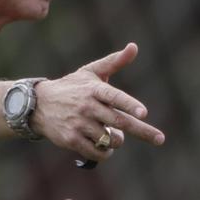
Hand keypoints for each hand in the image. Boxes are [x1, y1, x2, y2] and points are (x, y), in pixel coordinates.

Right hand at [31, 42, 165, 161]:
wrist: (38, 105)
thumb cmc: (72, 87)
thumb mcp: (91, 72)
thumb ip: (114, 61)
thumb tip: (134, 46)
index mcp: (94, 89)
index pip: (115, 97)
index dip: (130, 105)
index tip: (144, 113)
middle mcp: (87, 106)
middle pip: (119, 121)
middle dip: (142, 131)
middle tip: (160, 139)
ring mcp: (78, 124)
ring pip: (110, 139)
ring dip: (116, 140)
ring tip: (109, 133)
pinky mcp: (71, 139)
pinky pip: (97, 152)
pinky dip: (105, 152)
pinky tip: (102, 146)